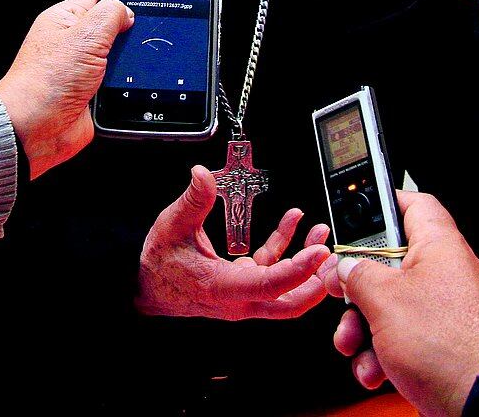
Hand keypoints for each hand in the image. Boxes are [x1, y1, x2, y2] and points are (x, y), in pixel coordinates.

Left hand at [0, 0, 132, 178]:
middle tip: (134, 43)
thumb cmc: (45, 82)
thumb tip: (127, 11)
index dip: (120, 2)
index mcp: (64, 20)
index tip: (142, 7)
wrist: (35, 129)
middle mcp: (73, 43)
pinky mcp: (93, 93)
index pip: (99, 1)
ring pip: (119, 59)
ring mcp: (83, 70)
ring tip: (123, 69)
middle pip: (113, 31)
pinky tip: (125, 87)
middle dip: (127, 38)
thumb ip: (110, 15)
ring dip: (126, 66)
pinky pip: (119, 84)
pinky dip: (125, 86)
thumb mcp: (84, 37)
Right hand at [135, 166, 330, 319]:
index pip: (271, 286)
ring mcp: (243, 294)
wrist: (145, 286)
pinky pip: (272, 271)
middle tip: (333, 258)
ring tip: (320, 235)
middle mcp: (238, 298)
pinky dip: (285, 250)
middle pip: (290, 302)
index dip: (299, 270)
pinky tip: (293, 225)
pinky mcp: (243, 284)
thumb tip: (202, 175)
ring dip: (306, 264)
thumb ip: (193, 201)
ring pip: (286, 289)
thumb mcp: (172, 227)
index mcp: (223, 288)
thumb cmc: (158, 264)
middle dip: (317, 282)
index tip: (319, 252)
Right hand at [318, 191, 478, 416]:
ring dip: (363, 327)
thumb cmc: (448, 346)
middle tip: (342, 296)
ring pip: (391, 306)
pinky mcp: (443, 344)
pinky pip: (404, 338)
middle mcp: (445, 273)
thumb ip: (357, 274)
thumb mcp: (384, 299)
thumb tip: (345, 268)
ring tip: (355, 343)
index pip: (413, 204)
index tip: (354, 214)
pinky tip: (376, 369)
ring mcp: (445, 311)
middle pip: (389, 264)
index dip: (383, 202)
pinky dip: (383, 354)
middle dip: (358, 288)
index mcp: (439, 246)